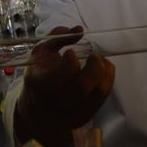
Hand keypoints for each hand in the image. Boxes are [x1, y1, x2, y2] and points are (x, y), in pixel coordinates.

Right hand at [14, 25, 114, 146]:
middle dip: (94, 65)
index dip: (71, 58)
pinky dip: (108, 79)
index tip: (70, 53)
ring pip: (99, 91)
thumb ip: (56, 38)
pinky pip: (104, 95)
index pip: (62, 73)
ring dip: (105, 71)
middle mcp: (60, 101)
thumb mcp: (39, 56)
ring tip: (99, 62)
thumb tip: (79, 29)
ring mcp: (76, 110)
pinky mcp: (88, 114)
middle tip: (93, 56)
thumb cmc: (39, 80)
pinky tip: (101, 72)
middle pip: (83, 85)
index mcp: (43, 85)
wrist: (38, 116)